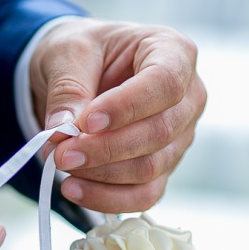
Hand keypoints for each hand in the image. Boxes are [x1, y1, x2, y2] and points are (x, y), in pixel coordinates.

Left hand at [30, 19, 205, 212]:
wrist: (80, 71)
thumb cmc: (84, 52)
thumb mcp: (68, 53)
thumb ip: (68, 89)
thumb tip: (62, 131)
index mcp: (173, 51)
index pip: (165, 83)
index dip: (127, 107)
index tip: (86, 122)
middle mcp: (188, 95)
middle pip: (159, 131)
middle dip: (106, 148)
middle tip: (61, 152)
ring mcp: (180, 134)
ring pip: (151, 167)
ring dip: (102, 174)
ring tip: (61, 164)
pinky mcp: (165, 165)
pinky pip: (145, 194)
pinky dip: (108, 198)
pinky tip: (74, 189)